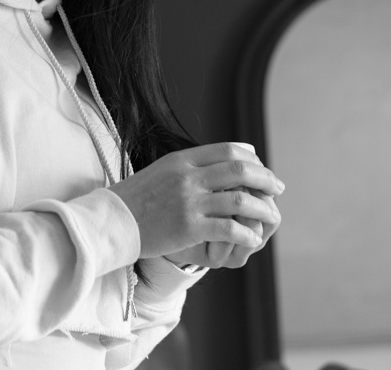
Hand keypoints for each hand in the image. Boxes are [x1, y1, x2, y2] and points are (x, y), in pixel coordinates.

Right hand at [108, 142, 283, 259]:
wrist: (112, 221)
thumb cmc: (139, 197)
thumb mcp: (165, 169)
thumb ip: (196, 161)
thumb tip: (235, 152)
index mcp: (183, 159)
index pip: (229, 151)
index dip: (252, 159)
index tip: (263, 170)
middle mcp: (188, 177)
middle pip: (240, 171)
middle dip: (265, 179)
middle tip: (278, 189)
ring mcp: (189, 202)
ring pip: (240, 200)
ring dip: (262, 208)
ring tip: (272, 216)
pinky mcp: (189, 228)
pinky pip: (229, 229)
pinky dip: (246, 233)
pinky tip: (253, 238)